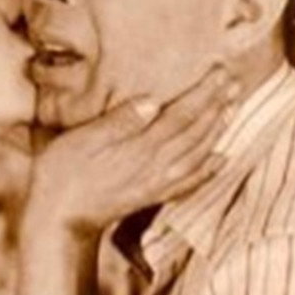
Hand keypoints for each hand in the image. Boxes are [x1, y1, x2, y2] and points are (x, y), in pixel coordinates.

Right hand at [25, 66, 237, 238]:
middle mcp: (156, 166)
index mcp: (140, 147)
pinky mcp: (153, 197)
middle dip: (218, 105)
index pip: (181, 114)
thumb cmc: (62, 176)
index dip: (204, 92)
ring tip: (233, 108)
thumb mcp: (81, 141)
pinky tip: (221, 160)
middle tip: (236, 82)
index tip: (221, 72)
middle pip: (196, 131)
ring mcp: (157, 184)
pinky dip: (209, 170)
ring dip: (218, 130)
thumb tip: (151, 101)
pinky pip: (190, 182)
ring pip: (198, 153)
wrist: (59, 222)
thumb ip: (118, 121)